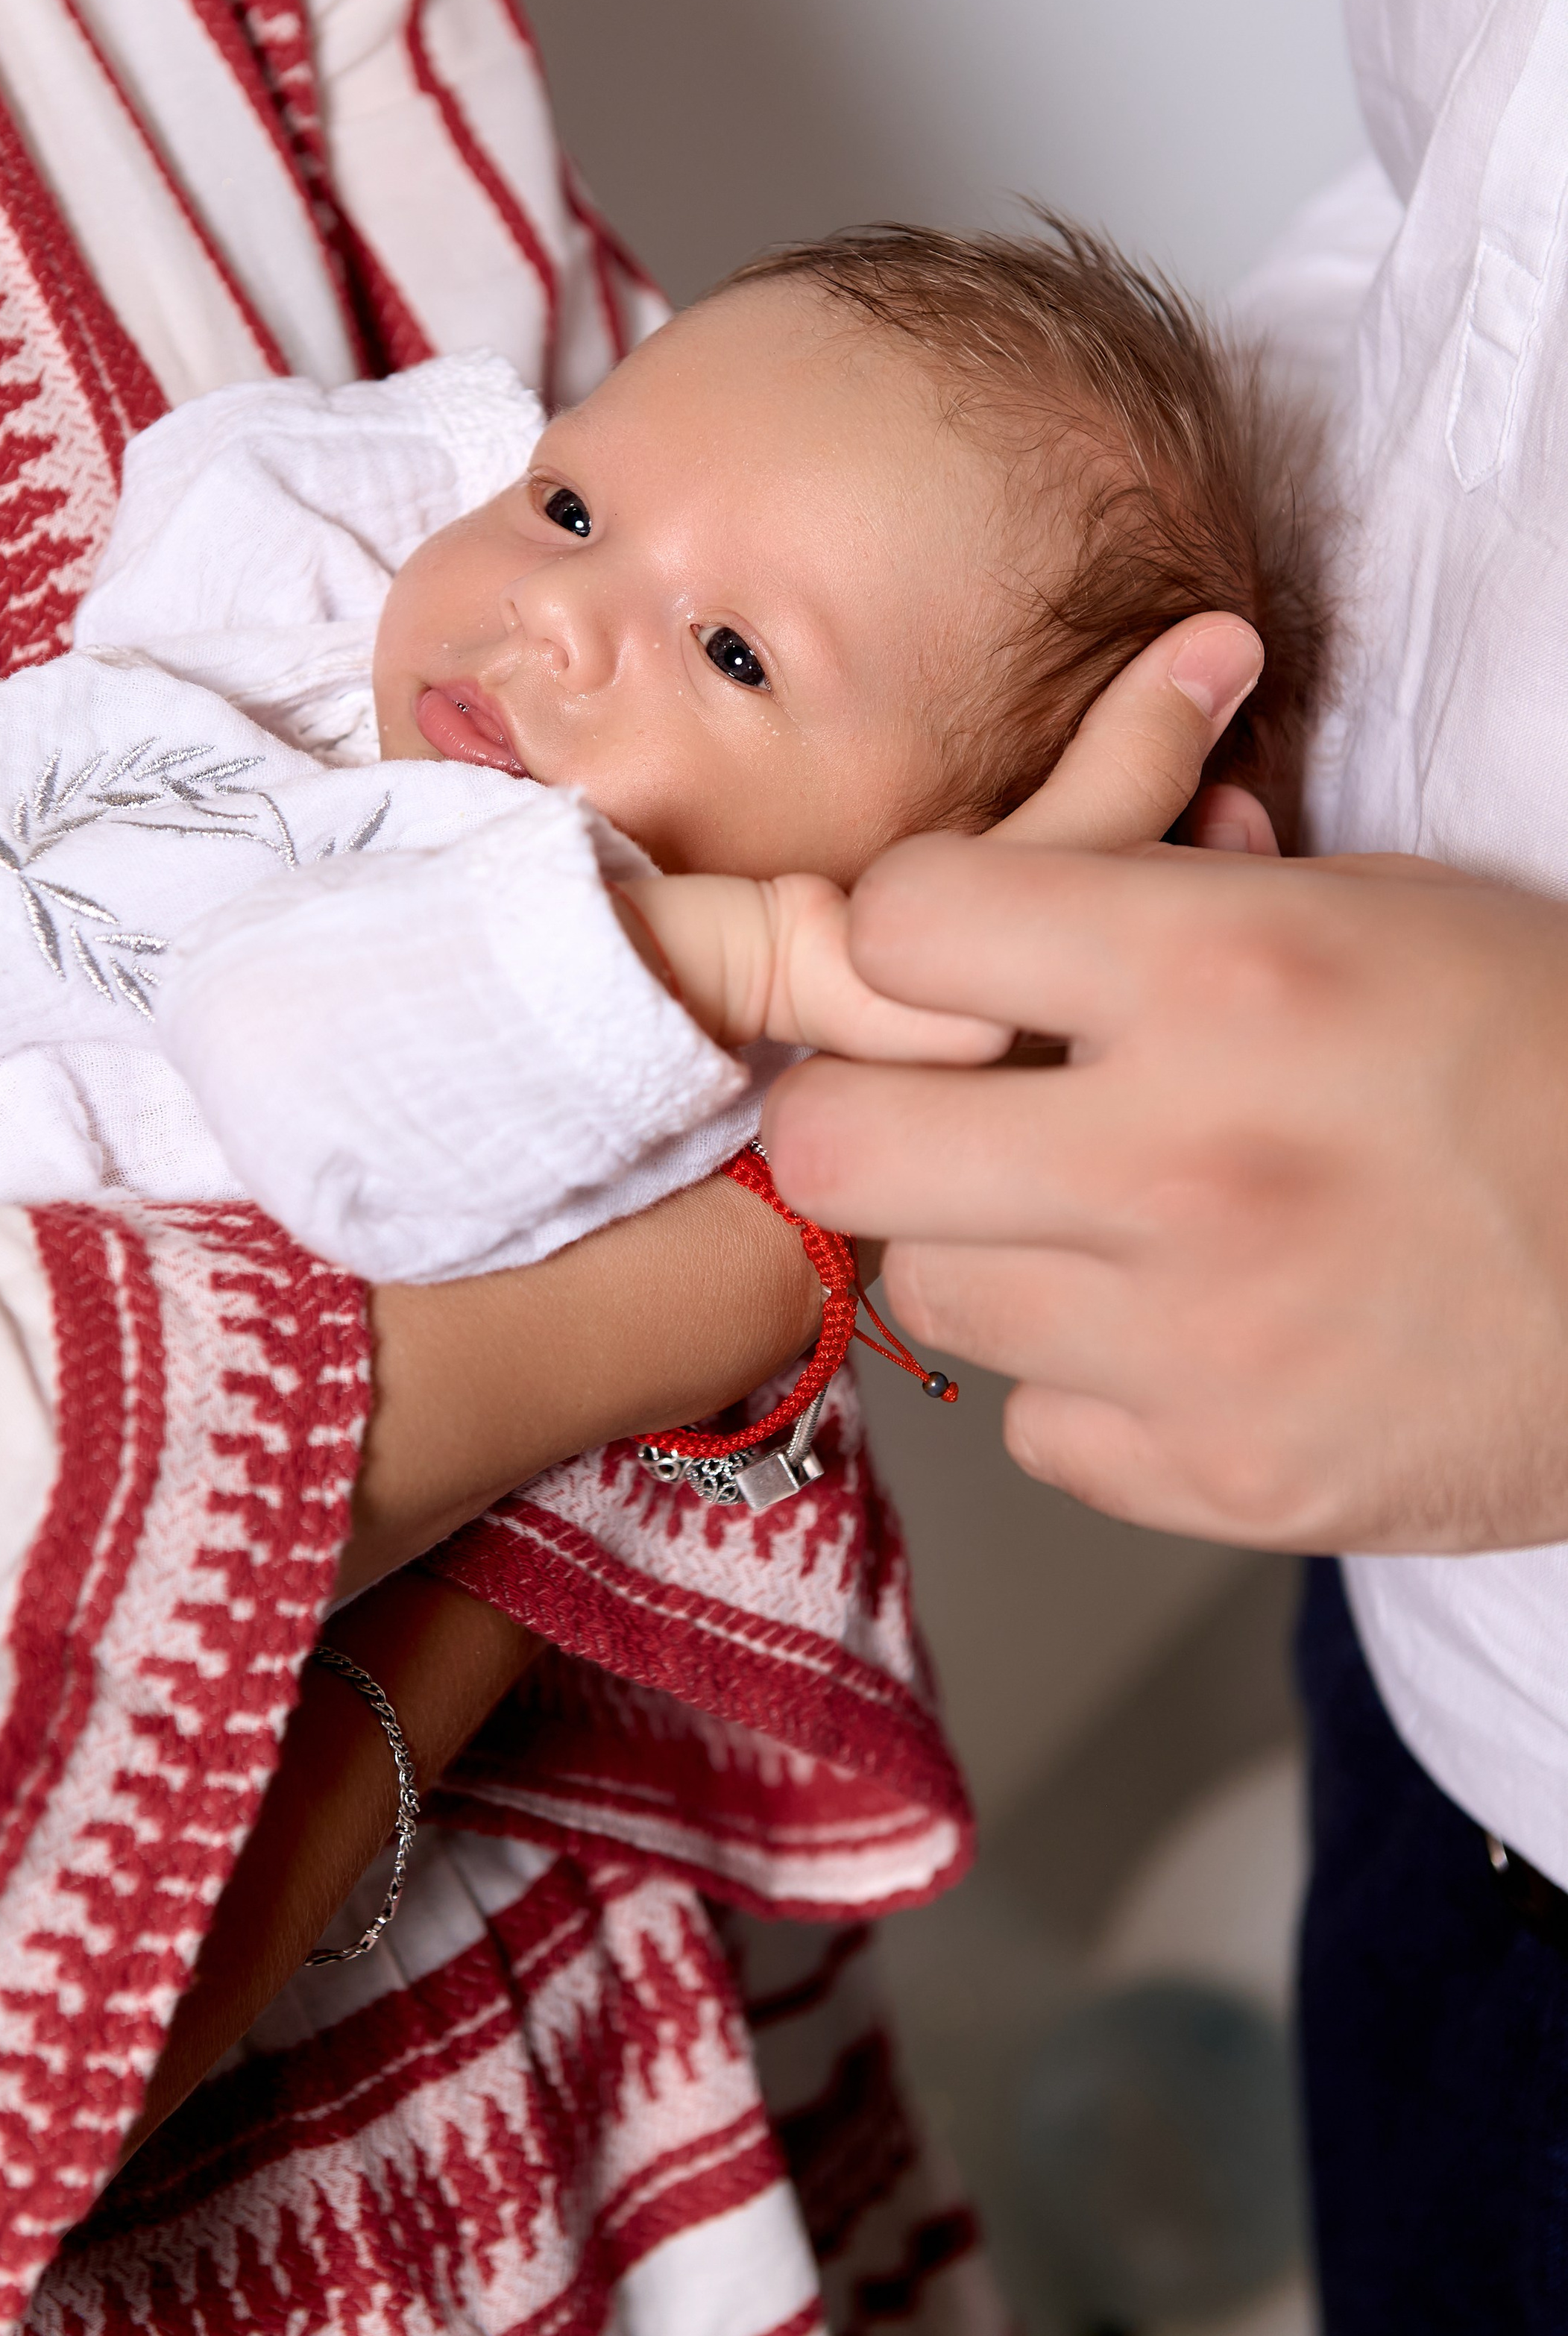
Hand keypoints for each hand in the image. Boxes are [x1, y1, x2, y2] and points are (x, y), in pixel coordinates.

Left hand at [763, 837, 1567, 1554]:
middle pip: (839, 1140)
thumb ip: (1179, 885)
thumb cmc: (1548, 1067)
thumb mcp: (1387, 911)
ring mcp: (1198, 1341)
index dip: (912, 935)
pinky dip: (1085, 1385)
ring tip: (1097, 1223)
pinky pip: (1036, 1429)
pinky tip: (1178, 1335)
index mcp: (1229, 974)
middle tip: (942, 1108)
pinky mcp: (1224, 1479)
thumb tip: (1037, 856)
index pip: (902, 925)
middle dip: (872, 1110)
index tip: (952, 959)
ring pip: (928, 1291)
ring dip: (988, 1249)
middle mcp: (1187, 1159)